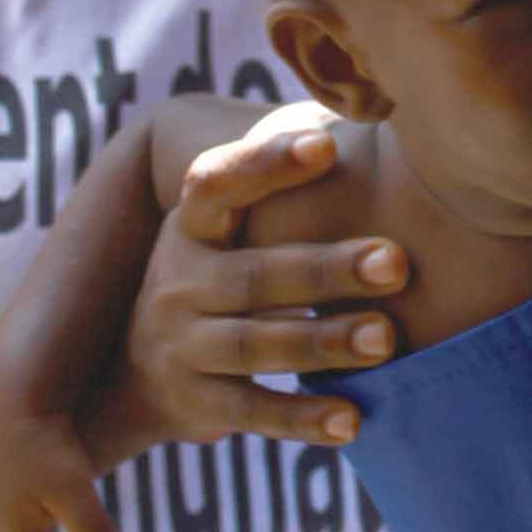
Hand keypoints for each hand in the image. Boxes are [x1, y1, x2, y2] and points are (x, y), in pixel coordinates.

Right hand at [107, 111, 406, 449]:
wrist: (134, 374)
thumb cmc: (217, 275)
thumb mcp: (224, 232)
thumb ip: (277, 189)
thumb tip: (364, 110)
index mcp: (190, 229)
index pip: (215, 185)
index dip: (264, 164)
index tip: (325, 144)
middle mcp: (178, 285)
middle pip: (255, 275)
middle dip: (327, 269)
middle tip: (398, 261)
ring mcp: (183, 347)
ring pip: (257, 344)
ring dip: (324, 341)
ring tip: (386, 339)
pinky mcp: (198, 404)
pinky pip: (253, 412)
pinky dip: (303, 418)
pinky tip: (353, 421)